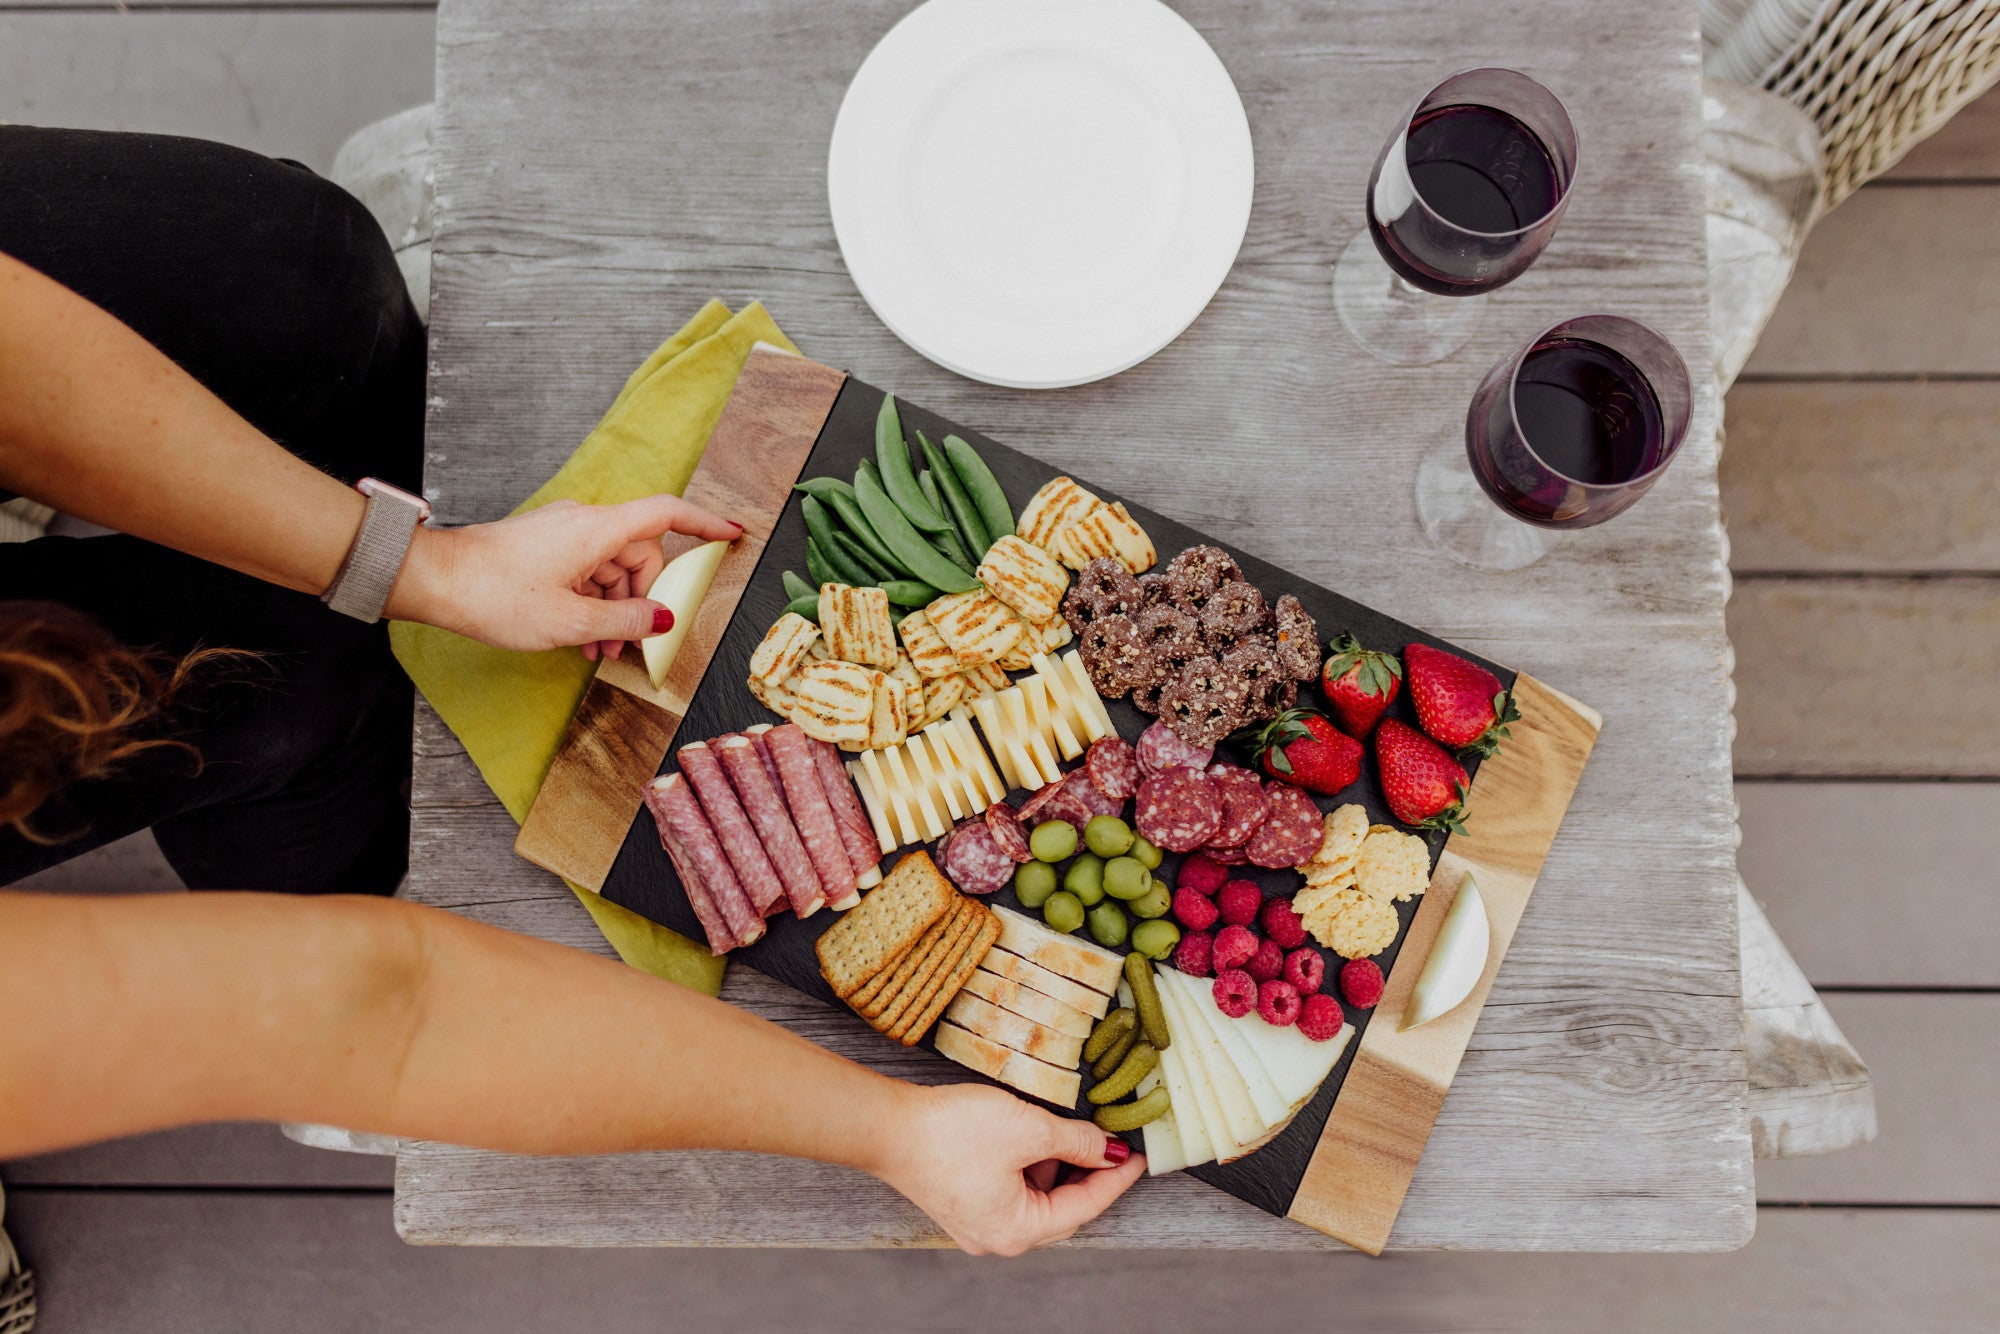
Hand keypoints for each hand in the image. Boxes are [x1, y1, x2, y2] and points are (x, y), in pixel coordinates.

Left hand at [392, 495, 740, 655]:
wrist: (434, 581)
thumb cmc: (494, 594)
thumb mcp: (570, 620)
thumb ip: (624, 621)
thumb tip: (662, 620)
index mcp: (598, 530)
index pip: (668, 514)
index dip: (706, 522)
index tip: (733, 532)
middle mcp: (585, 523)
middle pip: (640, 555)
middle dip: (643, 600)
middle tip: (634, 641)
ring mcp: (563, 534)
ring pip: (612, 569)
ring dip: (614, 609)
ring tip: (601, 651)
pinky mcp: (546, 547)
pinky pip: (587, 572)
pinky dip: (592, 602)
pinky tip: (582, 637)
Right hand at [873, 1083, 1144, 1255]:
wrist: (888, 1127)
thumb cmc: (952, 1133)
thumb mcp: (1029, 1129)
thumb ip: (1075, 1141)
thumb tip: (1105, 1148)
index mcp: (1018, 1230)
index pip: (1084, 1206)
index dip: (1115, 1177)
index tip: (1138, 1155)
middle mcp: (997, 1237)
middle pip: (1060, 1207)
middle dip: (1086, 1173)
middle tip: (1111, 1141)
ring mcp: (976, 1222)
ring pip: (1035, 1196)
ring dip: (1056, 1166)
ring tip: (1071, 1131)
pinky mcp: (962, 1200)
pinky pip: (1011, 1189)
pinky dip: (1029, 1165)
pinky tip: (1034, 1135)